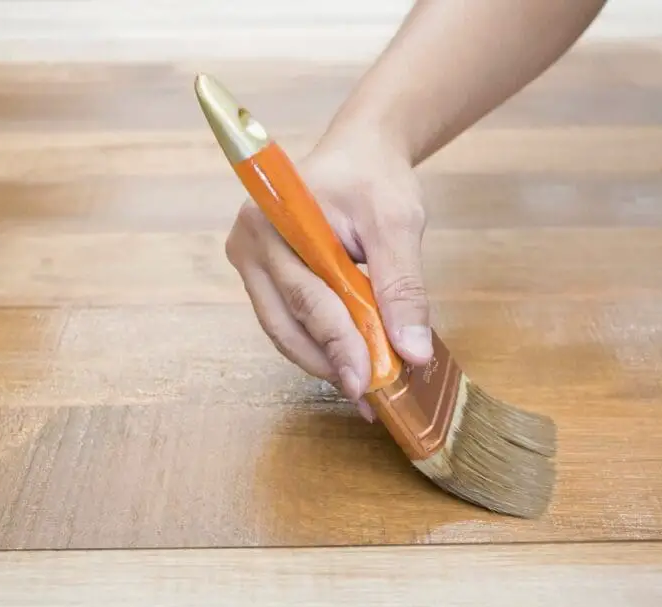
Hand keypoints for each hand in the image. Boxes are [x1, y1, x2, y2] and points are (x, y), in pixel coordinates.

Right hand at [224, 131, 433, 420]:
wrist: (360, 153)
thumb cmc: (374, 178)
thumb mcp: (398, 225)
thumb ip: (403, 288)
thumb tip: (412, 352)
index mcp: (271, 220)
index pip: (307, 297)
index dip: (338, 345)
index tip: (368, 382)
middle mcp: (248, 244)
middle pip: (286, 323)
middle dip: (330, 362)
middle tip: (368, 397)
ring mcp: (251, 263)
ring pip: (284, 330)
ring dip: (324, 360)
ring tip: (365, 387)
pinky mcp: (265, 278)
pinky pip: (289, 321)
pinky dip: (321, 344)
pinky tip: (353, 361)